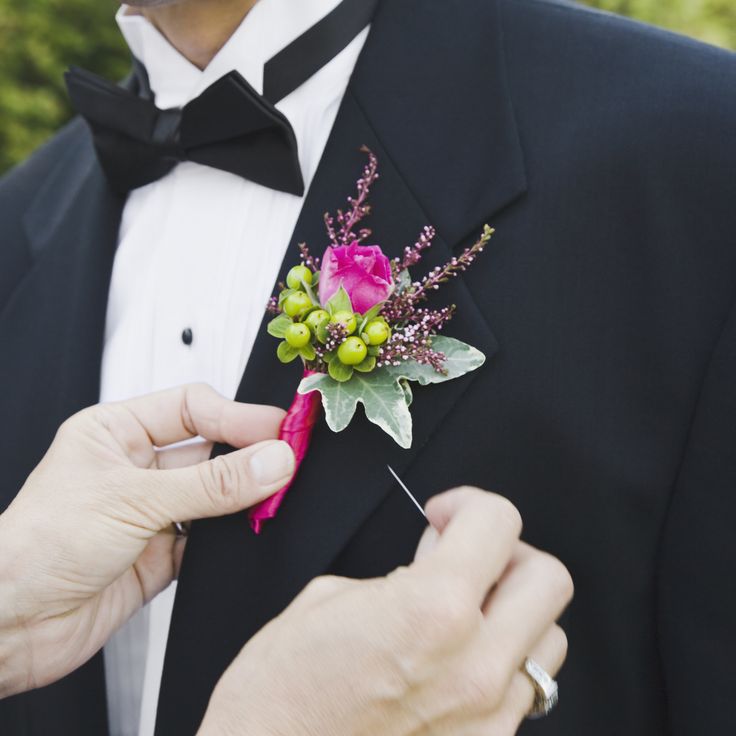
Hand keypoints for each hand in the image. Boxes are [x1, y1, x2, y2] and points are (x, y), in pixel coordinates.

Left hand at [0, 384, 293, 696]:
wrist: (9, 627)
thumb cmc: (35, 548)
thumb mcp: (133, 500)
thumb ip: (211, 484)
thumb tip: (271, 461)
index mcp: (117, 432)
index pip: (192, 408)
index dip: (237, 416)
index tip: (278, 428)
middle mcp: (135, 469)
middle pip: (209, 450)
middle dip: (248, 455)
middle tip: (288, 459)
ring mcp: (150, 512)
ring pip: (215, 495)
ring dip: (243, 497)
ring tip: (275, 496)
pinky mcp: (162, 554)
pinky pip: (212, 538)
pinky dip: (232, 537)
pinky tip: (248, 532)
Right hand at [200, 488, 572, 735]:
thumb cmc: (281, 696)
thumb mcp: (330, 599)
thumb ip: (401, 573)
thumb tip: (435, 560)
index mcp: (431, 610)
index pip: (498, 523)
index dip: (469, 504)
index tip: (446, 515)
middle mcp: (474, 666)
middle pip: (548, 579)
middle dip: (508, 553)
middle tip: (467, 556)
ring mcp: (487, 716)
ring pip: (549, 638)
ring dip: (514, 611)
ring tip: (467, 611)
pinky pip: (525, 690)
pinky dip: (502, 660)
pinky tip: (458, 657)